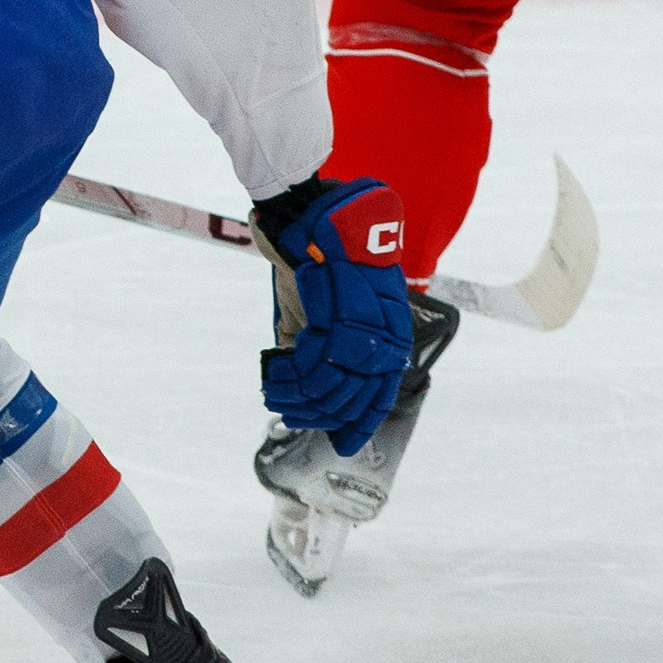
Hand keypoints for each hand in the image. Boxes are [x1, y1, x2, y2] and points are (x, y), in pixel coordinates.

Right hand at [251, 177, 411, 449]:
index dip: (360, 422)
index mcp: (388, 333)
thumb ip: (318, 352)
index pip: (381, 393)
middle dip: (315, 413)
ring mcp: (367, 325)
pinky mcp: (341, 314)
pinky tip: (274, 375)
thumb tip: (308, 400)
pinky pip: (315, 365)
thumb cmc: (311, 264)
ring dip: (297, 397)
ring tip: (275, 391)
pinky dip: (290, 378)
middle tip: (285, 409)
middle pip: (353, 398)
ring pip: (333, 387)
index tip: (342, 445)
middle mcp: (385, 332)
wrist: (304, 216)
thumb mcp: (317, 315)